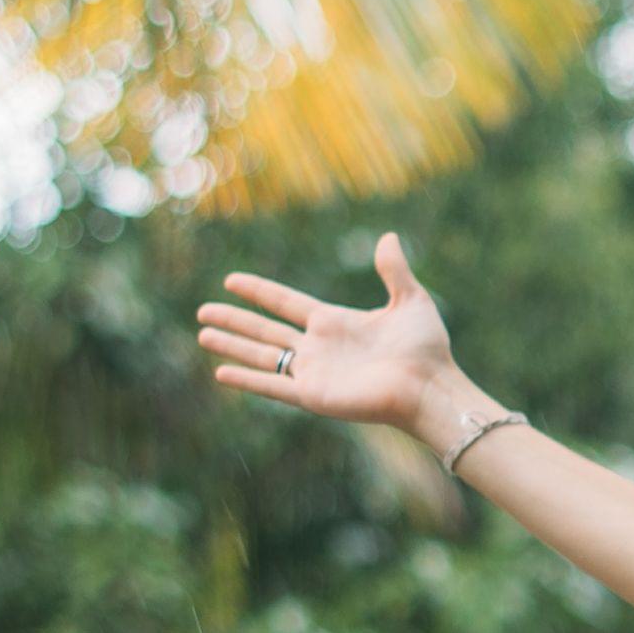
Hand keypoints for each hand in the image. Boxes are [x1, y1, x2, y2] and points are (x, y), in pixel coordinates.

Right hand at [198, 236, 474, 438]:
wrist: (430, 386)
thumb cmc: (426, 347)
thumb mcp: (410, 300)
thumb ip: (394, 270)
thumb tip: (388, 236)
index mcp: (334, 322)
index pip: (286, 303)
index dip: (259, 292)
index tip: (231, 280)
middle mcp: (318, 348)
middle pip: (265, 330)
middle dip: (234, 320)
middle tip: (202, 311)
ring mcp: (313, 373)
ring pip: (262, 356)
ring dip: (231, 346)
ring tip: (202, 335)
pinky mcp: (314, 395)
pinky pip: (273, 386)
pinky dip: (247, 379)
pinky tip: (221, 373)